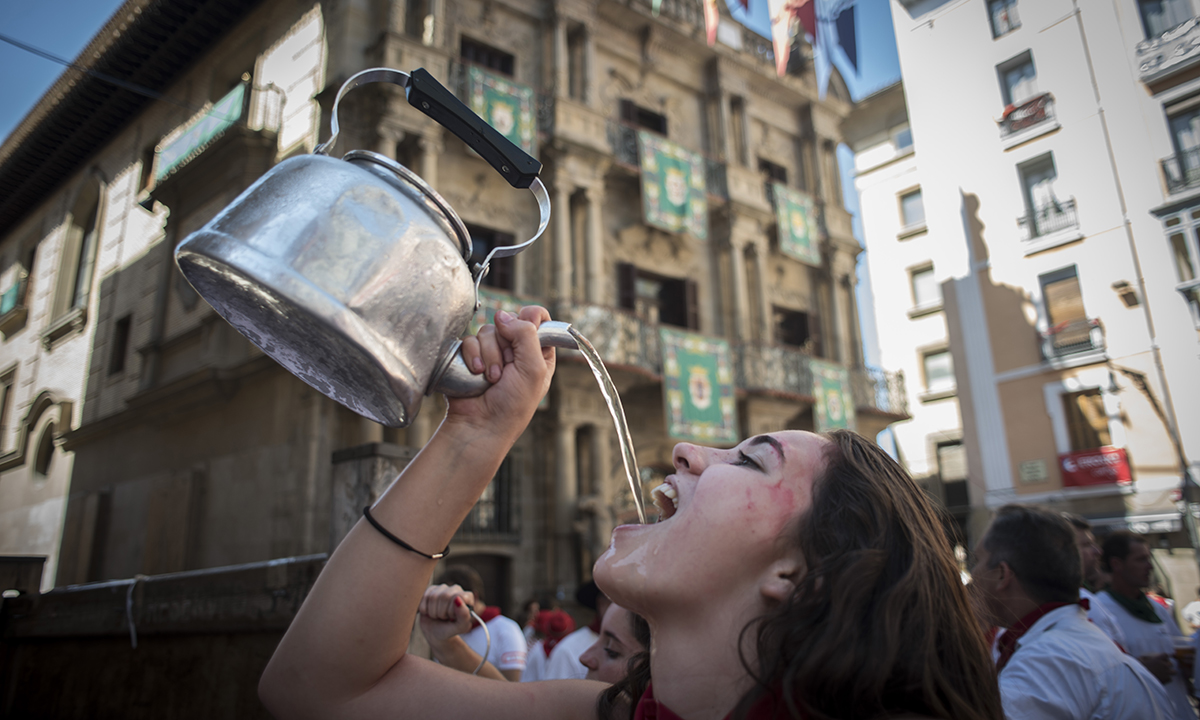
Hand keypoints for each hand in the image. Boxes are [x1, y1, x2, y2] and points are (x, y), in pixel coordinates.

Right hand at [418, 584, 475, 647]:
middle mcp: (456, 589)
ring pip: (434, 597)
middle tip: (445, 618)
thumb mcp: (460, 627)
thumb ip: (464, 615)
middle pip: (445, 596)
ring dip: (434, 612)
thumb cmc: (450, 629)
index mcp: (468, 597)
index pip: (459, 596)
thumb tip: (458, 599)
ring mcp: (443, 588)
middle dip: (442, 612)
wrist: (435, 633)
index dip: (452, 610)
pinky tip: (430, 612)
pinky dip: (425, 609)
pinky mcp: (431, 590)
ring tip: (438, 616)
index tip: (452, 618)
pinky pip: (425, 597)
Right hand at [447, 306, 554, 434]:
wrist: (481, 425)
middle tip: (507, 367)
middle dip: (506, 344)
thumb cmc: (513, 405)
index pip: (537, 317)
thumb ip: (526, 335)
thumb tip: (503, 316)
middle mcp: (516, 349)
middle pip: (509, 320)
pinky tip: (476, 373)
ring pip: (488, 330)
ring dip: (489, 355)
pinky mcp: (471, 355)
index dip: (530, 318)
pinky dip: (472, 355)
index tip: (525, 327)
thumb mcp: (533, 369)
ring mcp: (493, 352)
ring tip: (492, 378)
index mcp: (539, 351)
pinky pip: (469, 340)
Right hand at [1139, 653, 1174, 683]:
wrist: (1142, 679)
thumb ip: (1142, 658)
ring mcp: (1166, 672)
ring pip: (1174, 672)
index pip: (1166, 655)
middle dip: (1168, 665)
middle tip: (1164, 667)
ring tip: (1167, 674)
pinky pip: (1170, 679)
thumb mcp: (1139, 660)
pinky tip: (1163, 679)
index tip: (1163, 658)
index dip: (1165, 656)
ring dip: (1171, 672)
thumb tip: (1141, 657)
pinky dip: (1168, 679)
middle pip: (1171, 663)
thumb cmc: (1140, 669)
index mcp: (1158, 659)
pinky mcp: (1167, 679)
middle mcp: (1164, 665)